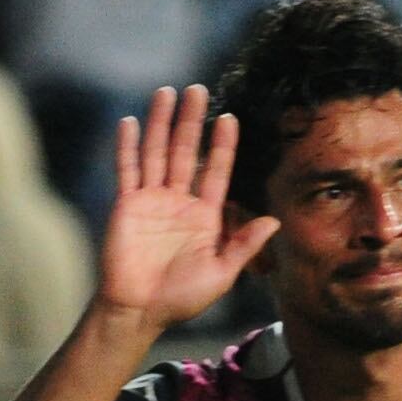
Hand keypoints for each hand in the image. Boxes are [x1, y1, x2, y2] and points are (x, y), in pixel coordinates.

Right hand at [98, 84, 274, 326]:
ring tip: (166, 92)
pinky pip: (127, 169)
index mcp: (205, 215)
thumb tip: (274, 221)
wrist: (139, 310)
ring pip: (157, 152)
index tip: (230, 118)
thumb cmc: (181, 298)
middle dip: (192, 121)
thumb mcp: (221, 274)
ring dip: (160, 123)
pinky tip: (130, 122)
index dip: (224, 145)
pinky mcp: (126, 205)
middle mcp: (179, 201)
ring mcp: (152, 200)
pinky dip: (127, 146)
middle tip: (198, 90)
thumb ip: (244, 245)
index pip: (217, 171)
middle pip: (187, 152)